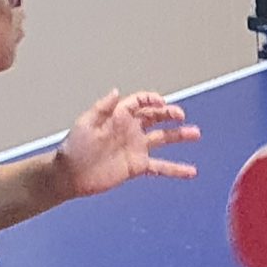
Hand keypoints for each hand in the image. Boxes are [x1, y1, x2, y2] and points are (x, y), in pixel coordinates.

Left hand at [56, 90, 200, 198]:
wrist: (71, 175)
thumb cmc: (74, 148)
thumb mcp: (86, 124)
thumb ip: (102, 108)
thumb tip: (116, 91)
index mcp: (118, 118)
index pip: (139, 103)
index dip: (152, 100)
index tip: (163, 103)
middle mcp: (130, 131)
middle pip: (155, 118)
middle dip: (170, 115)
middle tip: (181, 116)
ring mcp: (136, 148)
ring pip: (163, 139)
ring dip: (179, 135)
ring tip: (195, 133)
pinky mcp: (137, 167)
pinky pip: (161, 166)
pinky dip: (176, 169)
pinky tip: (190, 171)